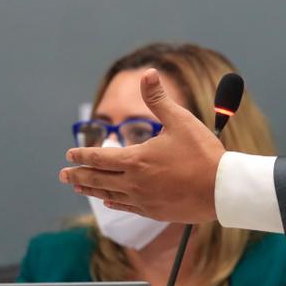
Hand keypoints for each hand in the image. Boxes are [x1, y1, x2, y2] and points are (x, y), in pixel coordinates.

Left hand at [59, 68, 223, 222]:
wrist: (222, 190)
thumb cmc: (203, 154)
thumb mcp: (180, 121)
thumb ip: (159, 99)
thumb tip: (147, 73)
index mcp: (137, 160)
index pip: (100, 157)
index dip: (83, 154)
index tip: (69, 154)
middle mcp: (135, 182)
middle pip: (98, 179)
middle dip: (78, 175)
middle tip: (63, 175)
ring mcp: (144, 200)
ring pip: (109, 195)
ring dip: (92, 191)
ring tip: (79, 188)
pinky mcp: (155, 212)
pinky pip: (126, 207)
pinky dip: (113, 203)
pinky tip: (109, 202)